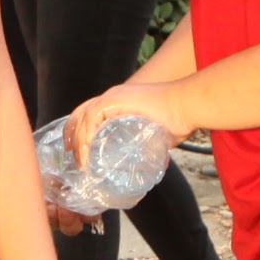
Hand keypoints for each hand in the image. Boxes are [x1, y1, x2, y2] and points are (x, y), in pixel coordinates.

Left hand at [62, 77, 190, 159]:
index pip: (87, 113)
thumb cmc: (178, 119)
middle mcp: (111, 96)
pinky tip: (87, 154)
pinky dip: (86, 137)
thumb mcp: (159, 135)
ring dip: (78, 142)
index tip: (75, 150)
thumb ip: (154, 145)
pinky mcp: (116, 99)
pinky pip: (91, 117)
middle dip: (71, 137)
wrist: (187, 105)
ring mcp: (112, 96)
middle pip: (79, 114)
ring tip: (81, 163)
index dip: (77, 131)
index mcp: (117, 101)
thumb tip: (157, 163)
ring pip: (82, 117)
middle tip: (73, 159)